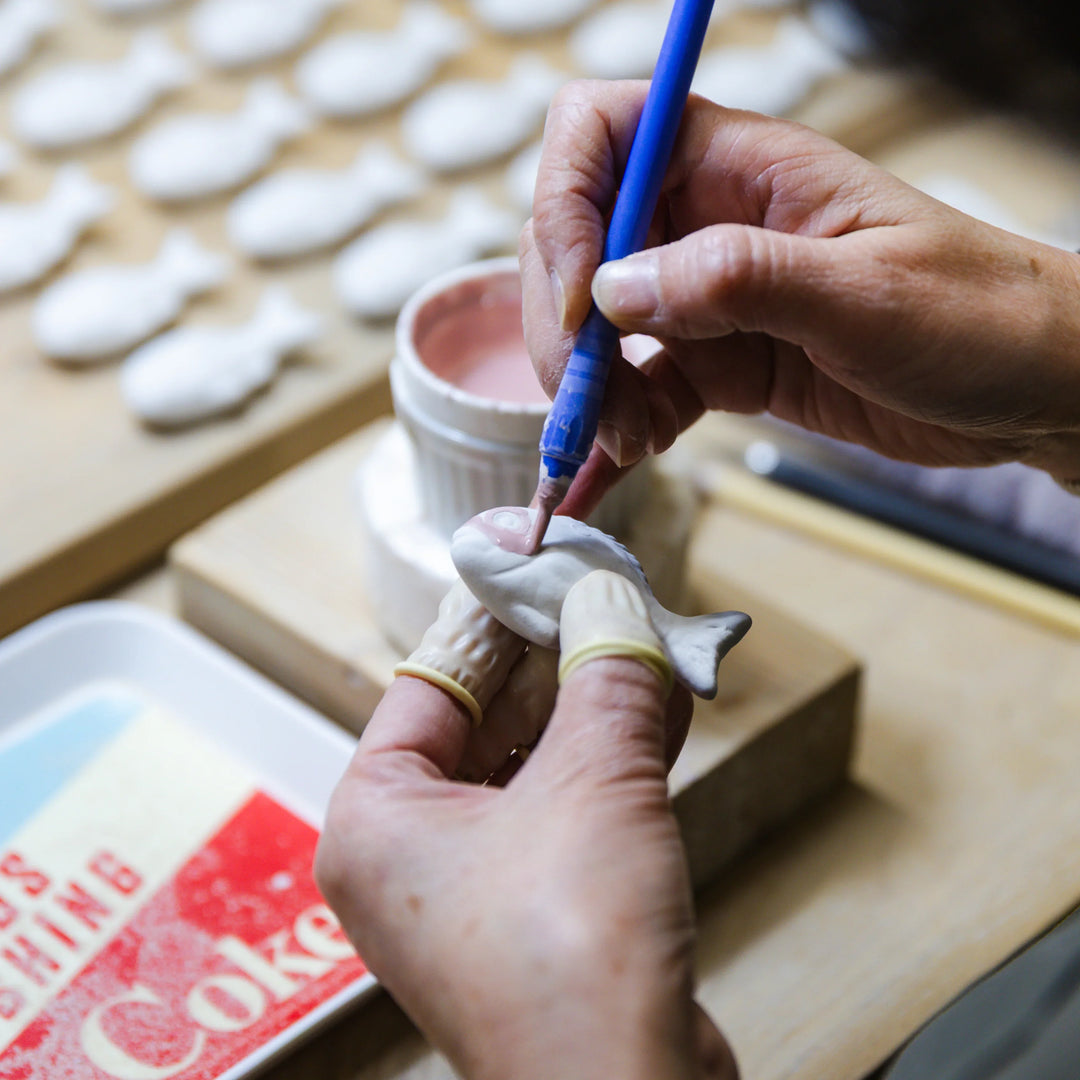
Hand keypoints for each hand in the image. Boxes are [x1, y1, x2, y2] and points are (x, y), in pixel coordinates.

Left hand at [316, 573, 737, 1079]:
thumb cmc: (573, 958)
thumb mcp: (596, 783)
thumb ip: (604, 679)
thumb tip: (611, 600)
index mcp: (377, 820)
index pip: (432, 682)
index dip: (493, 620)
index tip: (539, 569)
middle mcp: (410, 857)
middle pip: (485, 720)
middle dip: (556, 662)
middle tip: (604, 599)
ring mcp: (472, 892)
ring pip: (532, 766)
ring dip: (593, 707)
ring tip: (641, 638)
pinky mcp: (535, 916)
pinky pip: (564, 811)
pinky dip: (609, 762)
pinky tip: (659, 706)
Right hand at [521, 81, 1079, 515]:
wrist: (1029, 389)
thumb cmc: (976, 314)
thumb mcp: (864, 292)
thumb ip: (737, 279)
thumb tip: (616, 290)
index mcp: (742, 168)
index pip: (603, 134)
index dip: (567, 203)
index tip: (583, 298)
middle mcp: (709, 223)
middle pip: (580, 245)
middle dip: (570, 327)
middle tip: (591, 403)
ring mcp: (710, 298)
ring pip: (602, 328)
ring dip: (592, 390)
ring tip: (628, 443)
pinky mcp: (721, 363)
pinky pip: (642, 388)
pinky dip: (620, 428)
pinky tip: (624, 463)